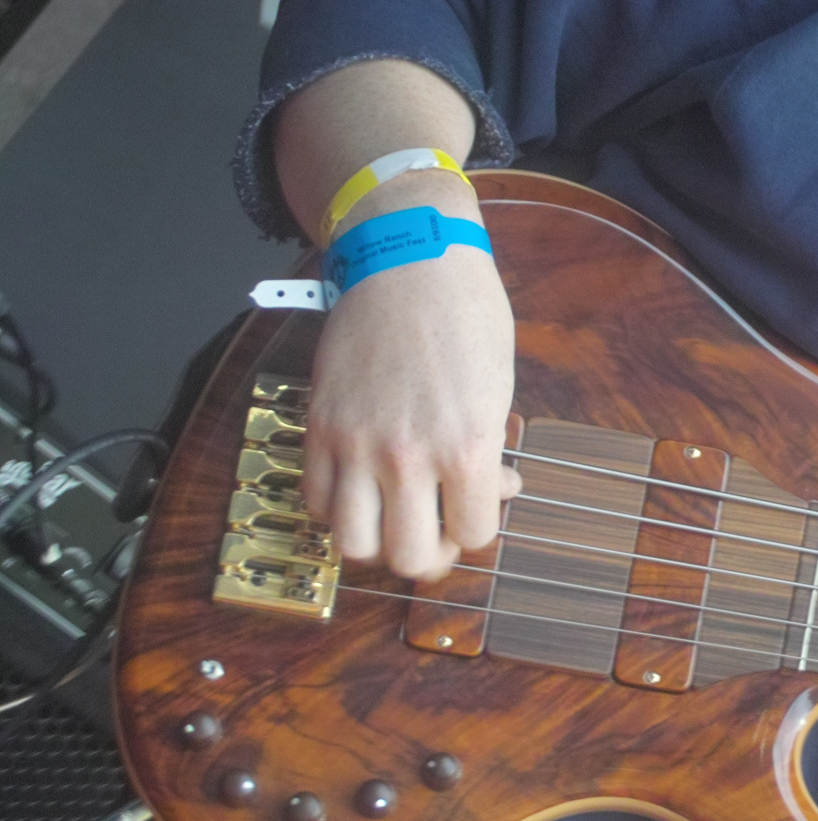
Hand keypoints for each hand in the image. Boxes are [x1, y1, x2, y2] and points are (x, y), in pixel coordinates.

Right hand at [302, 186, 517, 579]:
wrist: (407, 261)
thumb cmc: (466, 316)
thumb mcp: (499, 385)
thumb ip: (490, 448)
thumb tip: (491, 489)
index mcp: (468, 444)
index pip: (474, 535)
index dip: (481, 526)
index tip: (485, 496)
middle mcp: (408, 455)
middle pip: (408, 559)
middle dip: (430, 553)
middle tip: (440, 525)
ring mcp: (355, 445)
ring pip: (352, 543)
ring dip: (377, 539)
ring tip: (396, 514)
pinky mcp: (319, 428)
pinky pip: (316, 500)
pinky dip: (338, 508)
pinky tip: (362, 486)